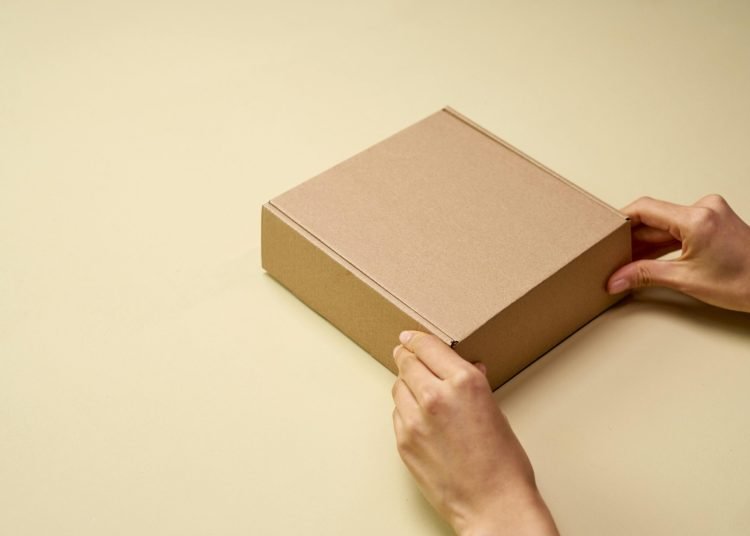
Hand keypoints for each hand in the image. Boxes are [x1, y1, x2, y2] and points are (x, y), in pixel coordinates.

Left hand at [391, 330, 558, 535]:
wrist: (492, 505)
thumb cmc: (503, 464)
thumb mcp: (495, 412)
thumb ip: (475, 385)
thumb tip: (469, 368)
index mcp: (465, 382)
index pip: (428, 346)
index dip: (416, 339)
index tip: (409, 336)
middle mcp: (436, 396)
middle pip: (406, 362)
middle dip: (406, 356)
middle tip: (405, 353)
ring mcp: (415, 420)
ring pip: (398, 387)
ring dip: (406, 384)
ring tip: (419, 390)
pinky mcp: (404, 441)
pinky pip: (397, 414)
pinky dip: (405, 410)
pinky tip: (420, 416)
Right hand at [607, 195, 749, 312]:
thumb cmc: (745, 282)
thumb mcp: (686, 280)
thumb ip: (645, 275)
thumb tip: (617, 279)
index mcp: (696, 218)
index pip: (645, 209)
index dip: (621, 220)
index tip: (604, 232)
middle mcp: (704, 208)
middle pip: (654, 217)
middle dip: (632, 237)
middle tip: (612, 255)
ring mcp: (711, 213)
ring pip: (666, 223)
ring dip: (647, 242)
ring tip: (628, 260)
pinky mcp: (714, 221)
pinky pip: (679, 227)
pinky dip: (664, 242)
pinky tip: (650, 257)